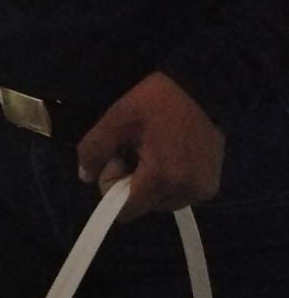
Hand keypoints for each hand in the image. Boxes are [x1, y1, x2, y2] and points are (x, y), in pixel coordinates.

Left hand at [77, 71, 224, 220]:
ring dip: (153, 183)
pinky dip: (171, 181)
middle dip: (134, 183)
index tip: (121, 155)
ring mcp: (202, 190)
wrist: (203, 87)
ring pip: (161, 202)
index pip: (125, 211)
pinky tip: (173, 154)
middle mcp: (185, 192)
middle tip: (139, 148)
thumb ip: (94, 149)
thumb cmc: (158, 101)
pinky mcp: (212, 185)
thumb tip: (86, 177)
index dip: (114, 185)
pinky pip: (180, 194)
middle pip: (143, 206)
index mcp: (161, 179)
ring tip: (158, 149)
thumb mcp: (117, 118)